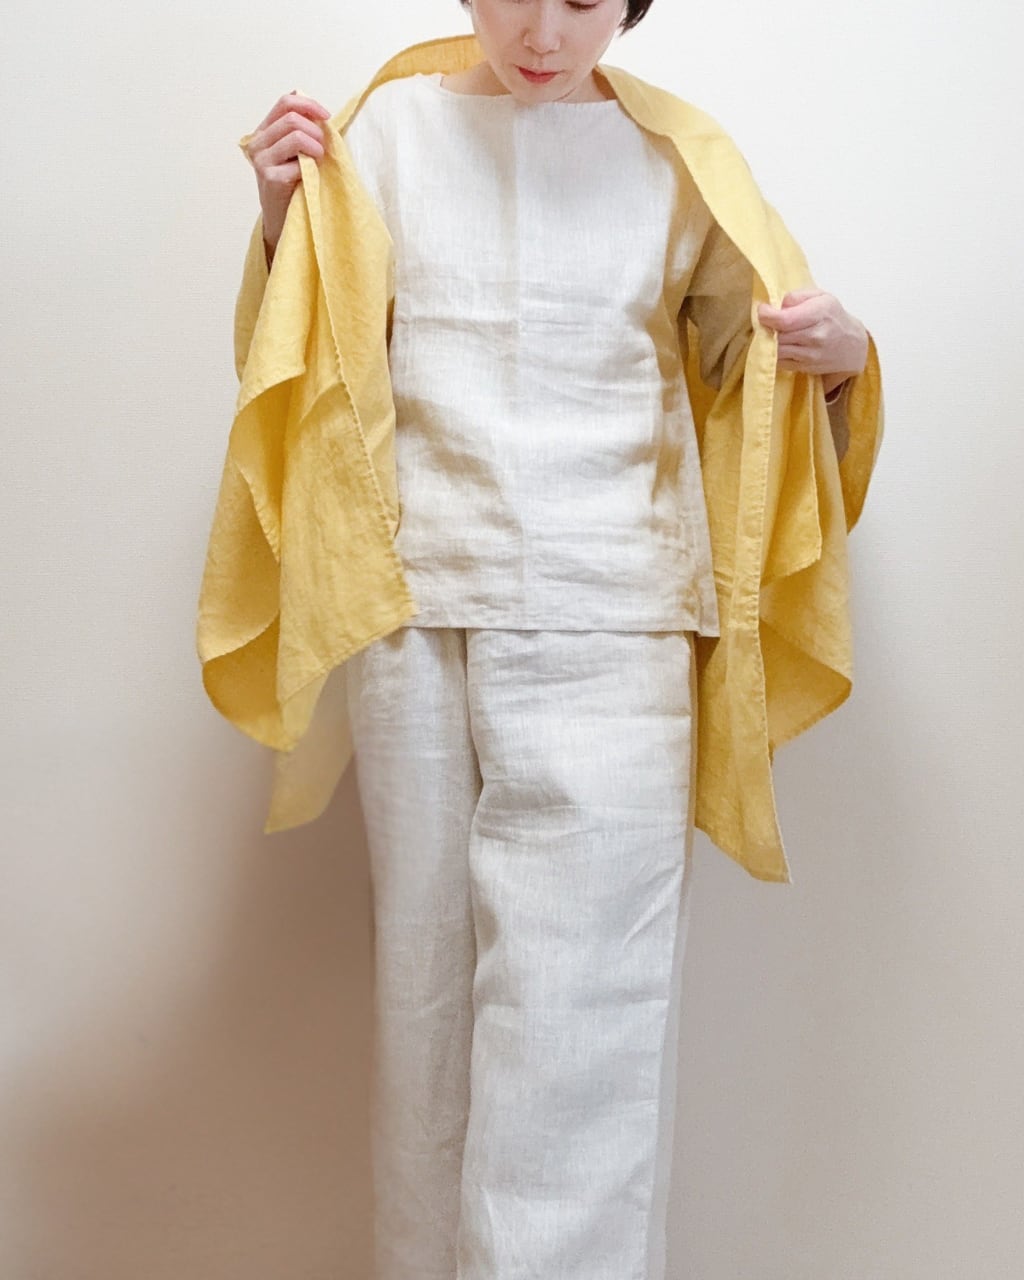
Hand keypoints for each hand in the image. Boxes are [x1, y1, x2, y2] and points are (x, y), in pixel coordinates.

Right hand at [244, 91, 330, 254]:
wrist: (283, 220)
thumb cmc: (294, 185)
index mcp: (264, 131)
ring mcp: (261, 160)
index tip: (326, 116)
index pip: (285, 102)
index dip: (308, 105)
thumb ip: (302, 131)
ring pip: (296, 136)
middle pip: (292, 118)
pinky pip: (298, 162)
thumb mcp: (296, 153)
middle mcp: (258, 143)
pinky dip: (309, 168)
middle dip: (315, 131)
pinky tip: (308, 178)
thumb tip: (321, 115)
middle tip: (323, 149)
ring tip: (319, 160)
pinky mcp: (269, 177)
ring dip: (316, 147)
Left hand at [757, 289, 867, 392]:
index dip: (768, 315)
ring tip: (775, 331)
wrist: (852, 345)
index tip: (763, 310)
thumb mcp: (821, 297)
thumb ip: (797, 297)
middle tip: (768, 320)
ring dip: (770, 341)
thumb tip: (777, 305)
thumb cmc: (833, 316)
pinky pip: (780, 361)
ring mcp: (810, 355)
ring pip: (777, 350)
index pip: (786, 319)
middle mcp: (816, 336)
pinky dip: (775, 353)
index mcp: (820, 313)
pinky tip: (782, 344)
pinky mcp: (804, 367)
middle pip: (779, 335)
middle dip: (768, 327)